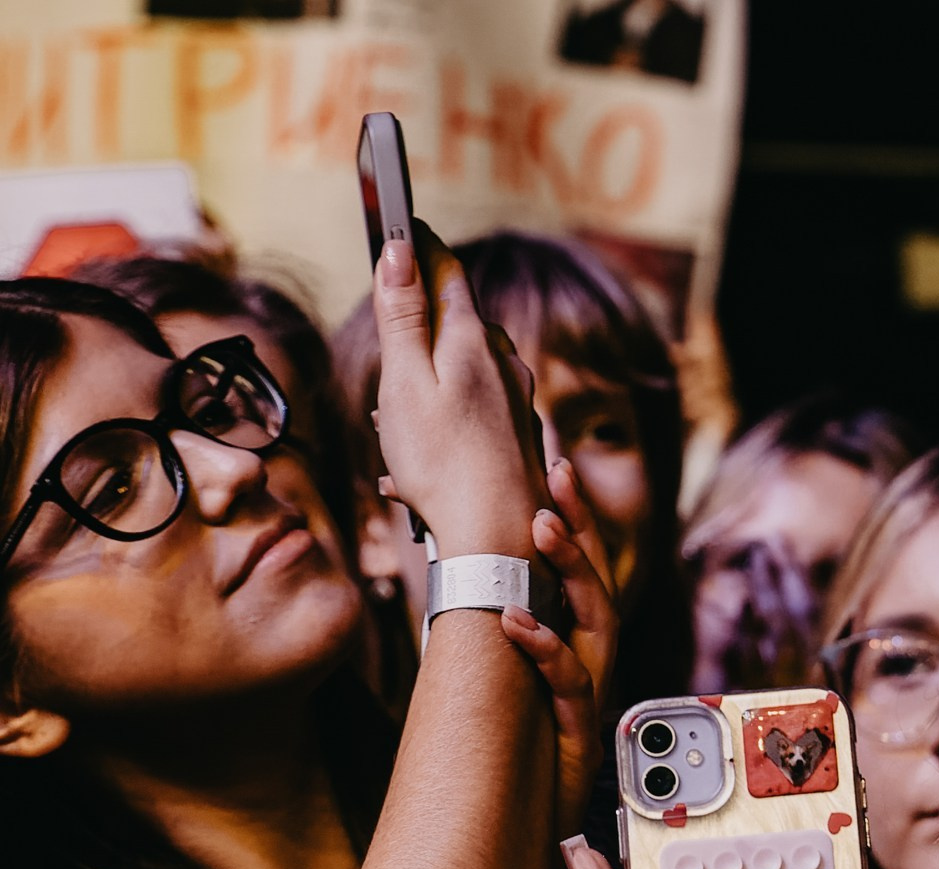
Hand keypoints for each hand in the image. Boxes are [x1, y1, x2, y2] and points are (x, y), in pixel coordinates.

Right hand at [370, 222, 546, 559]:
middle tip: (385, 365)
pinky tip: (420, 468)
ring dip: (422, 392)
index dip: (416, 246)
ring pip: (459, 373)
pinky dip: (440, 429)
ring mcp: (516, 399)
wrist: (498, 538)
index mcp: (472, 340)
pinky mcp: (519, 435)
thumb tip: (400, 249)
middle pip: (453, 323)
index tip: (398, 224)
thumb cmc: (442, 462)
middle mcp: (504, 362)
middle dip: (413, 335)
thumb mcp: (405, 381)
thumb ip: (403, 315)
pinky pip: (470, 415)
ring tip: (399, 435)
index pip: (444, 270)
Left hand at [497, 460, 620, 836]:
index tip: (555, 471)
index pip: (580, 576)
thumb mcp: (493, 688)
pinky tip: (515, 620)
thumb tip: (436, 564)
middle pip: (600, 588)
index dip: (575, 523)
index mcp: (572, 653)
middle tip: (555, 481)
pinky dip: (545, 647)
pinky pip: (570, 684)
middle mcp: (589, 672)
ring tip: (542, 528)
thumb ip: (481, 632)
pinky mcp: (577, 738)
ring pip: (598, 625)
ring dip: (573, 572)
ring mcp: (587, 703)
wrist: (520, 840)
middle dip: (582, 530)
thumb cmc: (507, 767)